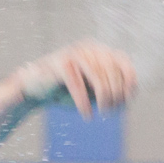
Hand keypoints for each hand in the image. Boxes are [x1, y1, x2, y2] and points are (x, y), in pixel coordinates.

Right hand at [12, 41, 137, 116]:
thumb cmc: (65, 92)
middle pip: (112, 70)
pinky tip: (87, 114)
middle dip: (115, 94)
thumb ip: (110, 90)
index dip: (129, 80)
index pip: (123, 61)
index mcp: (99, 50)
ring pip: (98, 76)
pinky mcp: (60, 63)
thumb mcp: (91, 91)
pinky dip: (83, 102)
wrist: (33, 88)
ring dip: (103, 98)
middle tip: (110, 112)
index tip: (127, 100)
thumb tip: (127, 98)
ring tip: (102, 113)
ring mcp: (74, 53)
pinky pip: (77, 84)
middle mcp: (89, 47)